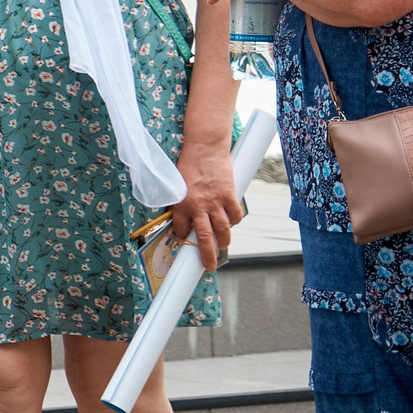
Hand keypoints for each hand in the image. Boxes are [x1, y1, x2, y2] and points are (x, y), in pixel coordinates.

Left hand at [166, 140, 244, 269]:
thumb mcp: (176, 183)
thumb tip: (182, 215)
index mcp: (181, 203)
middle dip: (206, 255)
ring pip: (222, 229)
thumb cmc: (188, 163)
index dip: (182, 237)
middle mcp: (198, 206)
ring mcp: (215, 201)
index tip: (183, 240)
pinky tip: (232, 221)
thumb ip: (180, 200)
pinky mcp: (229, 195)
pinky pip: (236, 215)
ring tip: (223, 246)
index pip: (180, 228)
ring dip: (224, 241)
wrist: (204, 147)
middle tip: (209, 266)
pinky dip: (235, 220)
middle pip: (203, 237)